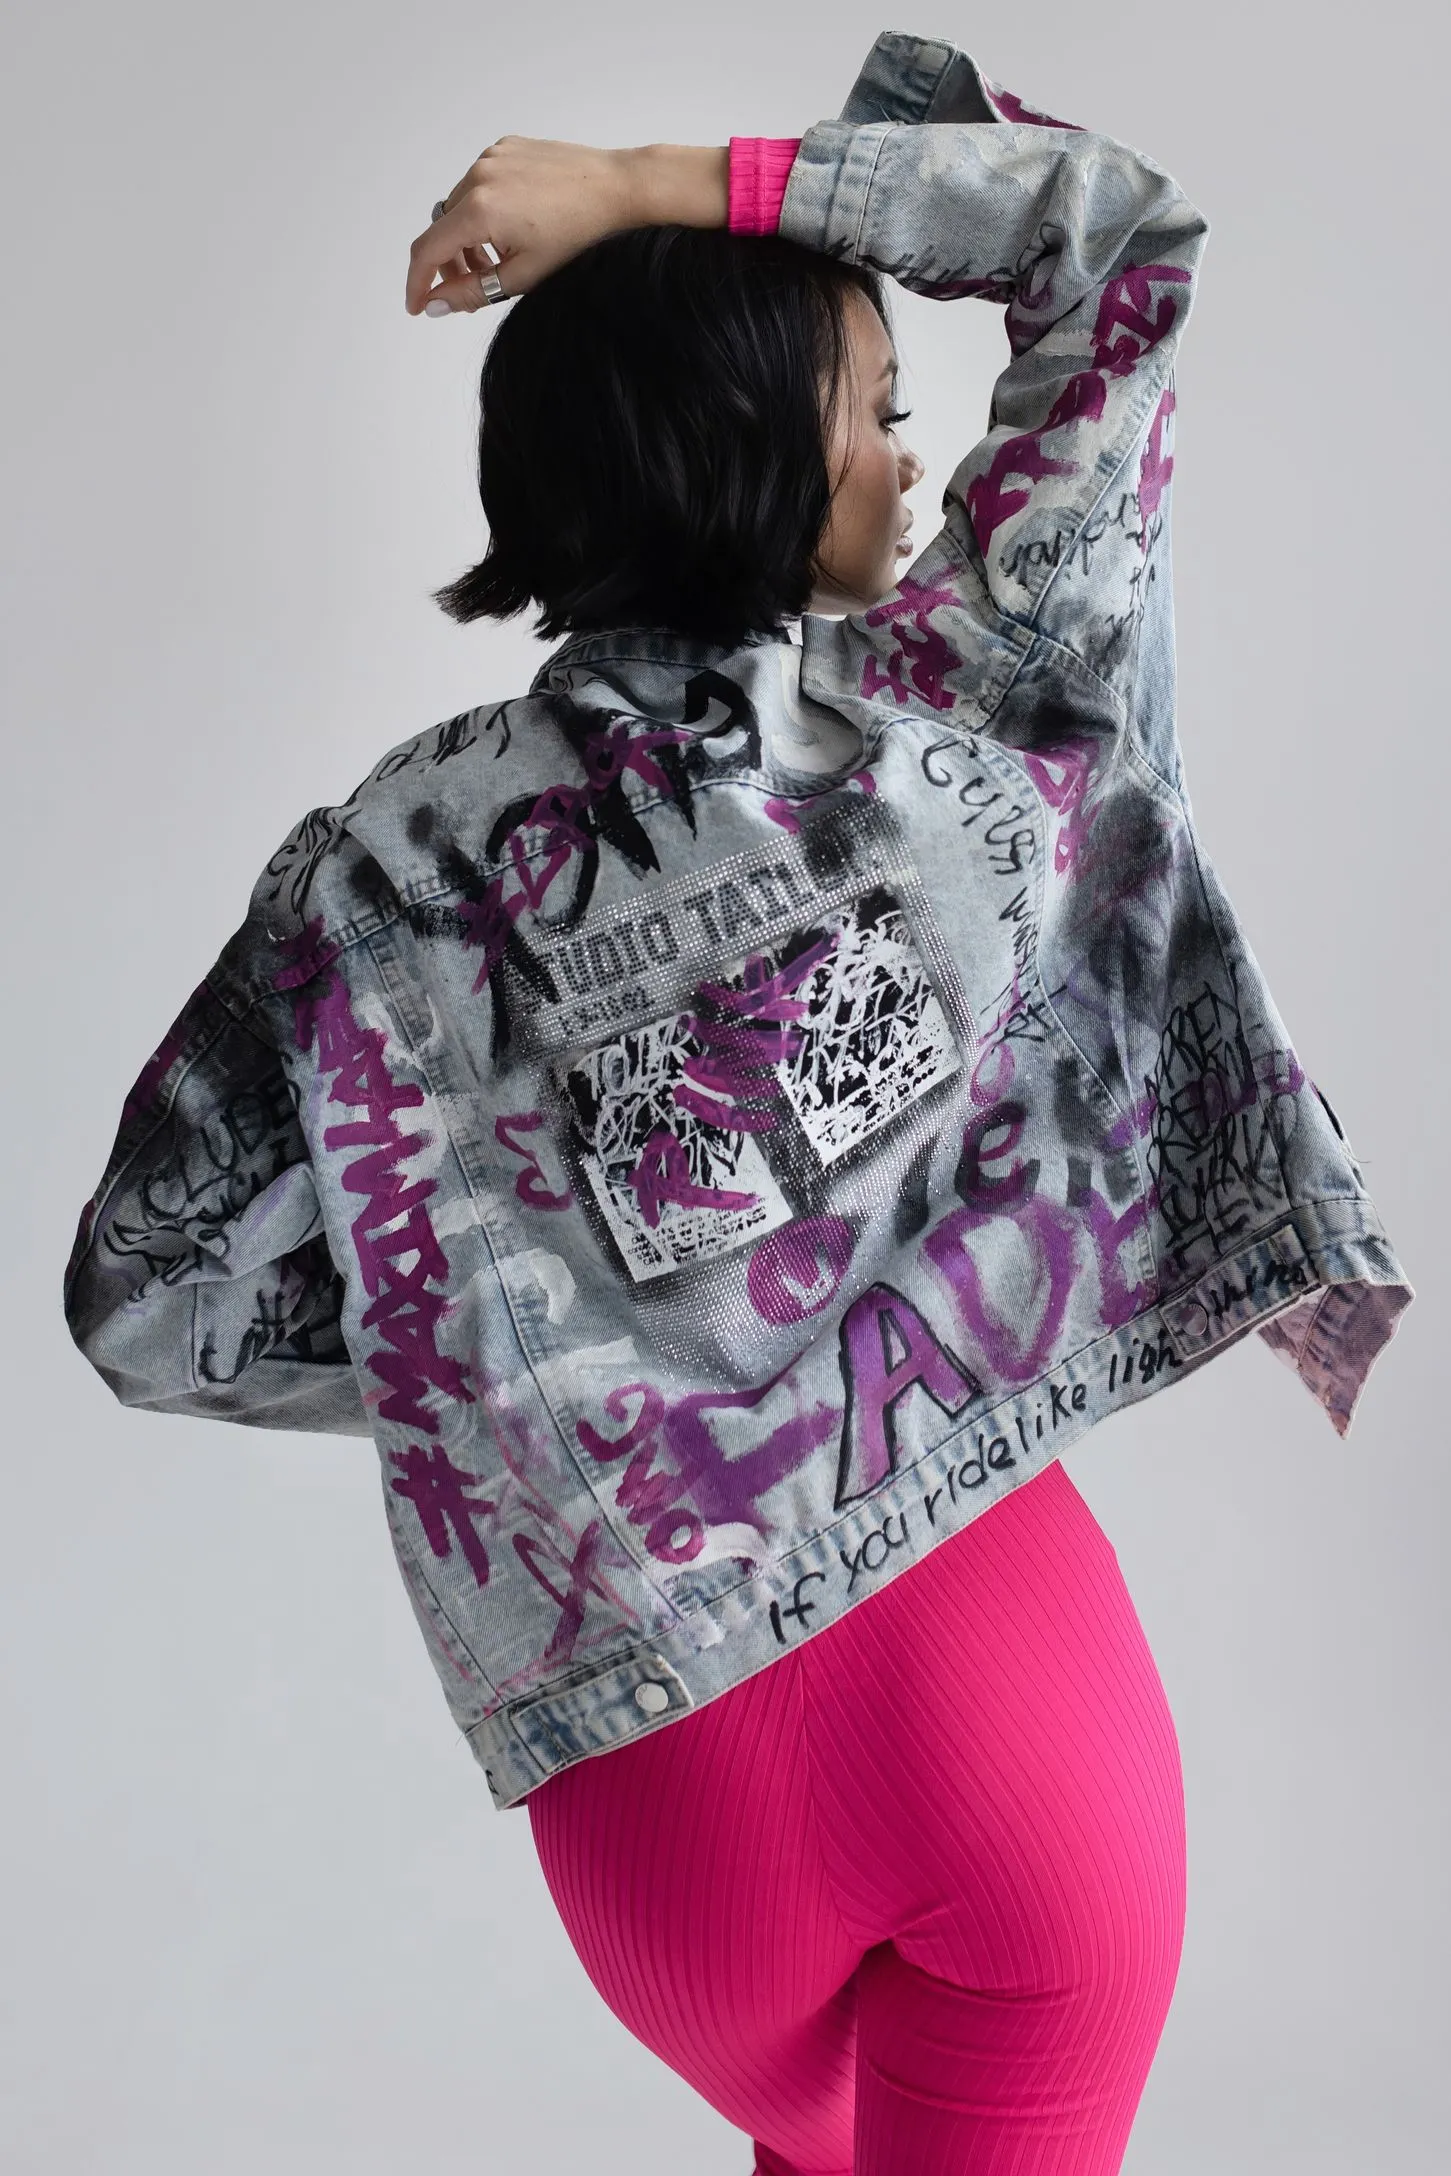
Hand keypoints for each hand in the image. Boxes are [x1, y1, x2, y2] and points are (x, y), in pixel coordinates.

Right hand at [405, 140, 728, 315]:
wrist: (617, 189)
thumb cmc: (578, 235)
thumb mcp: (522, 276)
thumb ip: (471, 292)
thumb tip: (434, 305)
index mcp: (478, 211)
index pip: (427, 251)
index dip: (418, 283)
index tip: (418, 305)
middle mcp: (477, 176)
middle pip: (442, 229)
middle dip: (450, 262)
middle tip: (471, 286)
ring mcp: (490, 157)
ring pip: (460, 207)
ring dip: (468, 236)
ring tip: (500, 257)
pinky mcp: (505, 147)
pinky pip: (480, 183)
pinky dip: (485, 209)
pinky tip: (515, 225)